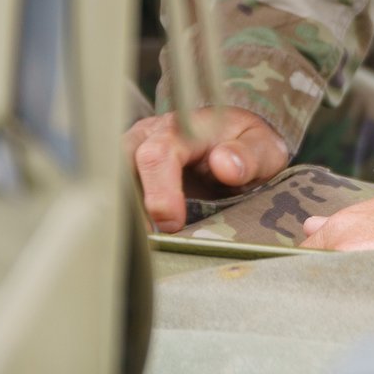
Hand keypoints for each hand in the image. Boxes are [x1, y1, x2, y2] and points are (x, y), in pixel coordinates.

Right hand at [128, 107, 288, 232]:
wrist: (237, 143)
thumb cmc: (248, 145)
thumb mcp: (264, 147)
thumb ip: (249, 155)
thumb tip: (223, 164)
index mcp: (184, 127)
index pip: (157, 154)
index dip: (160, 192)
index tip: (173, 224)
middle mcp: (148, 136)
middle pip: (120, 170)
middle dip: (130, 208)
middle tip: (149, 242)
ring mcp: (130, 154)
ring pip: (109, 186)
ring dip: (123, 217)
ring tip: (141, 247)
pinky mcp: (124, 175)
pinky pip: (112, 197)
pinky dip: (122, 220)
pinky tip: (137, 242)